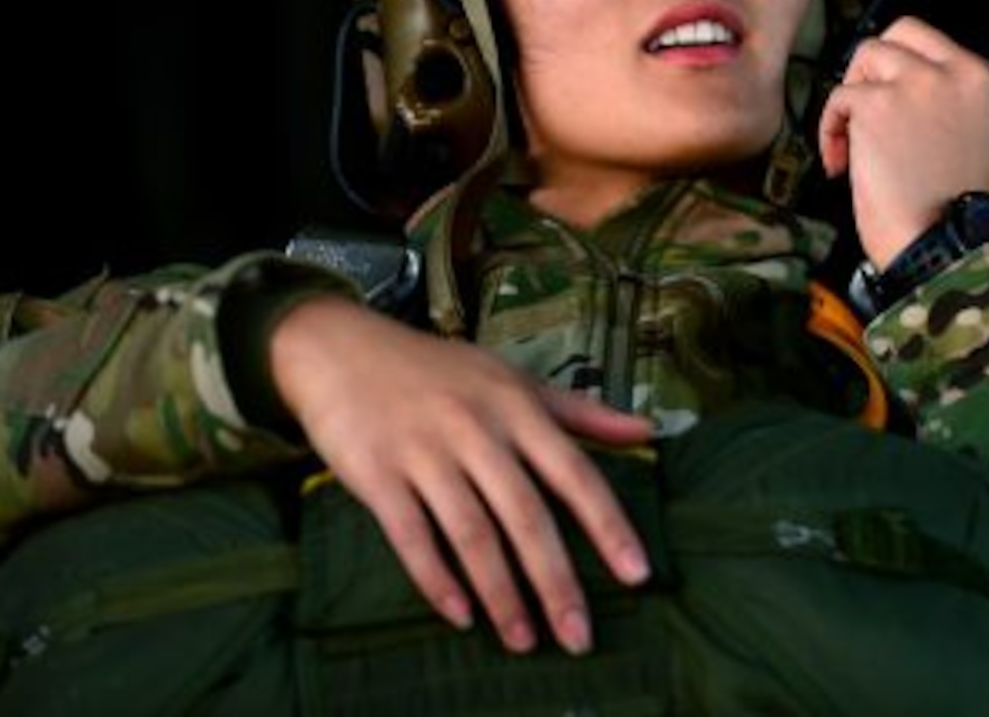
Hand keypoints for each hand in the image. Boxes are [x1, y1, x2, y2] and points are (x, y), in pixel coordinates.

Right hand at [267, 297, 655, 655]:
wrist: (341, 348)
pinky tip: (460, 615)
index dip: (608, 525)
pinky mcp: (376, 473)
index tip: (636, 574)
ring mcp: (424, 452)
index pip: (574, 472)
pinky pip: (410, 535)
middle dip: (555, 581)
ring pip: (471, 533)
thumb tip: (647, 430)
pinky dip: (436, 578)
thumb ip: (578, 411)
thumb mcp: (512, 379)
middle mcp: (475, 430)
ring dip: (501, 593)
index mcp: (516, 408)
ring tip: (523, 640)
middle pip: (525, 515)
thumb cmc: (439, 371)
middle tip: (578, 637)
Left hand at [815, 13, 988, 268]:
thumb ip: (962, 110)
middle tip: (869, 109)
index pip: (945, 51)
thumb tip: (916, 100)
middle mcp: (966, 74)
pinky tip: (843, 164)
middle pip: (907, 32)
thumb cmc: (963, 221)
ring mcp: (922, 83)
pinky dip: (831, 129)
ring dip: (854, 96)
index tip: (901, 116)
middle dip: (879, 66)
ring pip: (869, 54)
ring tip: (856, 142)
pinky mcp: (880, 103)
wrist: (950, 253)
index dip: (913, 79)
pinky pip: (840, 95)